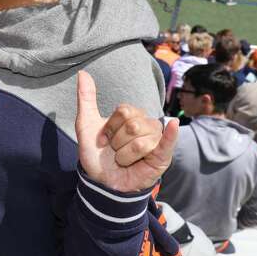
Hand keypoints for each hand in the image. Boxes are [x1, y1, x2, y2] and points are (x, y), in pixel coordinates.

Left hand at [74, 70, 177, 193]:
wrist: (101, 182)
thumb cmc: (97, 154)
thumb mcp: (87, 125)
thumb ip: (86, 98)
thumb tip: (83, 73)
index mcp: (132, 115)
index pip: (123, 112)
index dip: (109, 128)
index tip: (104, 140)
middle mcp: (147, 124)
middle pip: (132, 126)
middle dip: (117, 143)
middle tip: (115, 152)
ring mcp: (156, 140)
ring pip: (140, 142)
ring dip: (125, 156)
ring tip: (125, 160)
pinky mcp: (162, 157)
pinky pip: (166, 143)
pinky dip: (170, 135)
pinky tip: (173, 125)